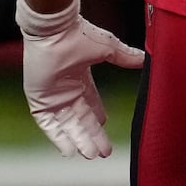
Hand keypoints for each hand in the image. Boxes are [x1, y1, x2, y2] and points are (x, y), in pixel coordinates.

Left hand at [18, 0, 145, 158]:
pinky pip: (49, 125)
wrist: (54, 31)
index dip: (96, 120)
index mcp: (80, 79)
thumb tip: (145, 59)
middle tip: (104, 152)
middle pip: (81, 120)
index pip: (89, 105)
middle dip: (93, 136)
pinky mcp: (40, 101)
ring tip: (92, 154)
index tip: (105, 129)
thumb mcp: (108, 48)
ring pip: (68, 126)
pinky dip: (59, 138)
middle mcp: (66, 91)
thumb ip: (125, 56)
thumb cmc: (79, 35)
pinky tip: (70, 150)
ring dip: (80, 140)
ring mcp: (52, 97)